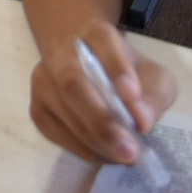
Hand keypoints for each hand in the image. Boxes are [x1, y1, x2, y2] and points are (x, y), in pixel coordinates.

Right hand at [29, 22, 180, 164]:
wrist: (87, 67)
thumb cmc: (126, 74)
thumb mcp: (153, 78)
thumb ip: (154, 97)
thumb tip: (142, 122)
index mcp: (96, 35)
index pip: (104, 43)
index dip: (117, 68)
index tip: (132, 94)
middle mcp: (61, 53)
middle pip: (73, 83)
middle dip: (102, 121)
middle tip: (130, 151)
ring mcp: (44, 81)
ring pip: (64, 112)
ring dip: (97, 142)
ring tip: (125, 157)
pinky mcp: (37, 108)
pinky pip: (57, 133)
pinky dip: (84, 149)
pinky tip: (106, 153)